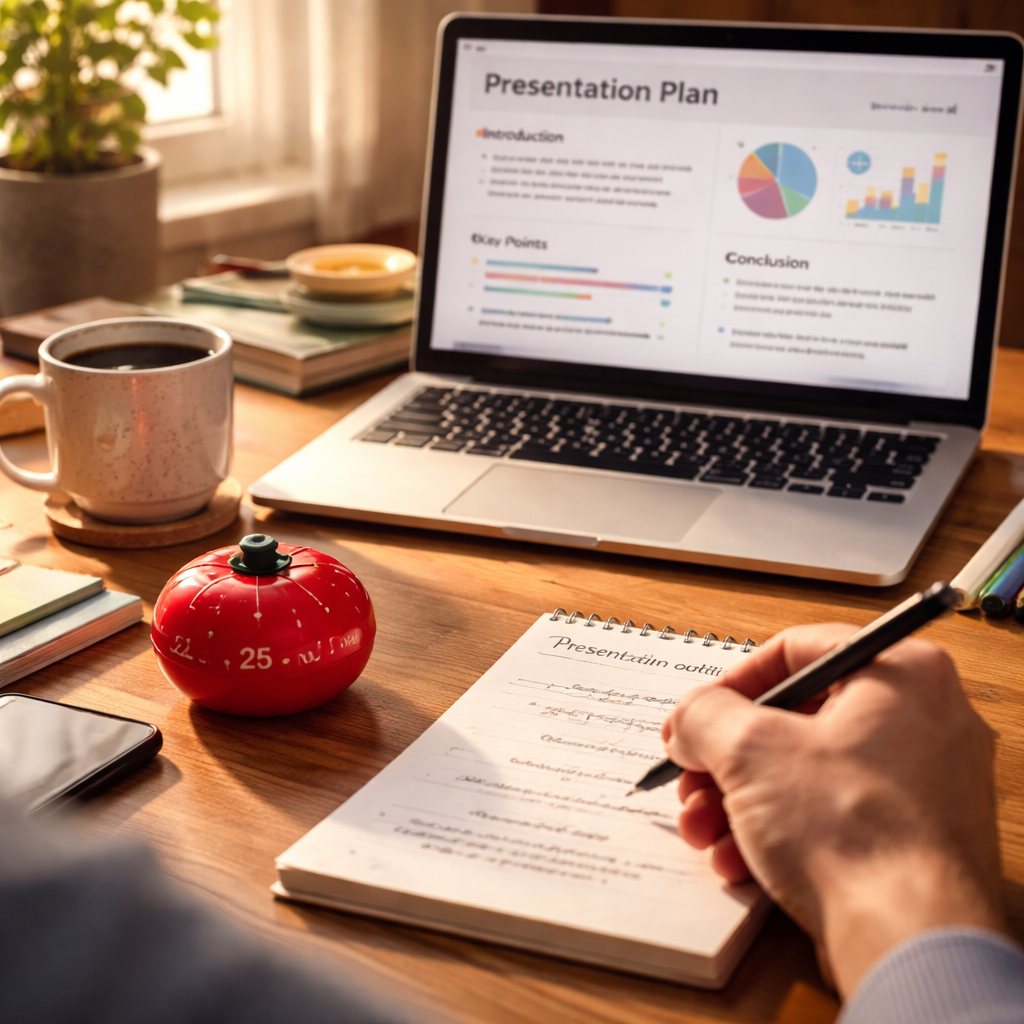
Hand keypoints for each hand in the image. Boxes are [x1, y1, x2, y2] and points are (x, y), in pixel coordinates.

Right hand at [661, 624, 1005, 996]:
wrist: (910, 940)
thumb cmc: (852, 831)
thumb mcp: (748, 749)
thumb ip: (704, 715)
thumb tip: (691, 720)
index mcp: (901, 671)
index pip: (795, 650)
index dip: (729, 684)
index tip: (695, 716)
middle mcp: (925, 718)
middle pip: (796, 720)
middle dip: (727, 758)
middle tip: (692, 779)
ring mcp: (925, 782)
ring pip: (808, 773)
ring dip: (740, 800)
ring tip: (703, 830)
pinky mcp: (915, 838)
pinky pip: (833, 816)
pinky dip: (779, 832)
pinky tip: (738, 862)